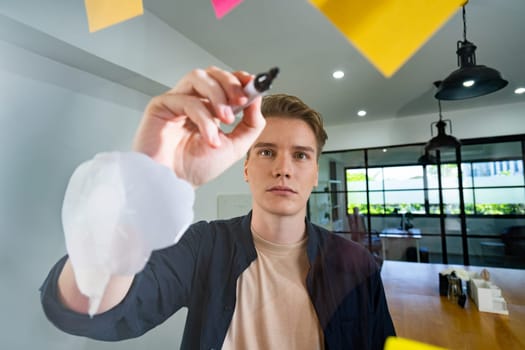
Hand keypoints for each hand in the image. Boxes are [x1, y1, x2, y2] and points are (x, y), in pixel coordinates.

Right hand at [133, 66, 265, 186]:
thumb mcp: (235, 146)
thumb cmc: (195, 168)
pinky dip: (204, 119)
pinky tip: (209, 138)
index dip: (239, 79)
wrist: (174, 184)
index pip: (224, 82)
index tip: (255, 84)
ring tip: (227, 119)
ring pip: (198, 77)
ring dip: (218, 95)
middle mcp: (191, 100)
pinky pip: (187, 100)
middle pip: (211, 73)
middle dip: (230, 83)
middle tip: (242, 100)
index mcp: (207, 108)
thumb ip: (250, 124)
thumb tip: (258, 99)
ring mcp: (175, 101)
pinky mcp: (160, 105)